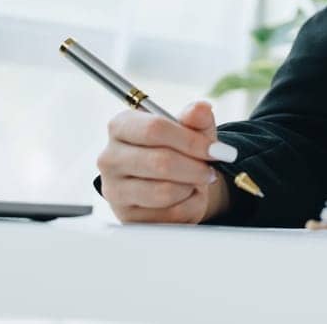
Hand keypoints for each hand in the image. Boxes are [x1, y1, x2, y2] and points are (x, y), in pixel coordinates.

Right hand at [97, 100, 232, 223]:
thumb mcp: (192, 129)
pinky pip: (167, 215)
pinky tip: (185, 198)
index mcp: (121, 126)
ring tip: (195, 182)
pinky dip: (187, 207)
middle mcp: (110, 158)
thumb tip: (201, 109)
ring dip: (191, 188)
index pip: (155, 129)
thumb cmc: (180, 151)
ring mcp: (114, 190)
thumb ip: (197, 117)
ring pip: (164, 192)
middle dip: (195, 168)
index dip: (190, 140)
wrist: (173, 185)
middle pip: (160, 162)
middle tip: (211, 170)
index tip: (216, 150)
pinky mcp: (126, 217)